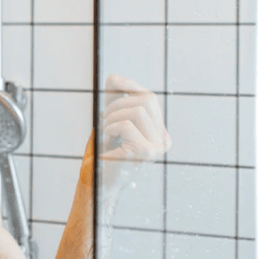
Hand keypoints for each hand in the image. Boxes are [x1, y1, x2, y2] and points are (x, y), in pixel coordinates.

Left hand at [83, 74, 170, 193]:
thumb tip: (114, 77)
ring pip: (137, 110)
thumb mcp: (109, 119)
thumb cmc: (102, 152)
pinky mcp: (144, 152)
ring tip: (106, 133)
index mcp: (159, 132)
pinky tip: (107, 143)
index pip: (149, 96)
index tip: (110, 82)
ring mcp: (156, 147)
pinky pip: (125, 125)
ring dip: (112, 118)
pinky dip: (109, 129)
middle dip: (117, 104)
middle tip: (104, 119)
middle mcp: (163, 140)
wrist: (94, 180)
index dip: (129, 85)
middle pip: (147, 99)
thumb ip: (114, 100)